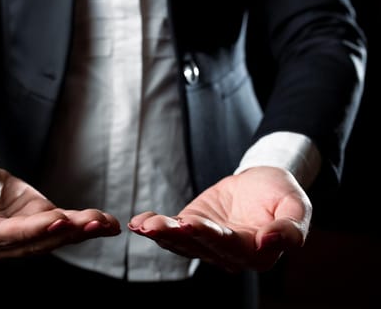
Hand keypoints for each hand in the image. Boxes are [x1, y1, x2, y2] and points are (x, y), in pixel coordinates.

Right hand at [0, 153, 120, 260]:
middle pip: (37, 241)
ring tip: (105, 223)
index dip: (32, 230)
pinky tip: (107, 223)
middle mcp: (2, 245)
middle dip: (66, 233)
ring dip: (81, 231)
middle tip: (93, 222)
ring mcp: (23, 234)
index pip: (6, 237)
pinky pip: (63, 225)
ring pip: (54, 237)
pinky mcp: (39, 222)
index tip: (56, 220)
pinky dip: (84, 224)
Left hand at [128, 166, 311, 271]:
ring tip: (144, 225)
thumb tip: (271, 242)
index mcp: (256, 253)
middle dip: (176, 235)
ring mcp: (207, 242)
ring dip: (161, 234)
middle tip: (157, 226)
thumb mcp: (296, 206)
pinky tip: (139, 222)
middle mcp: (228, 254)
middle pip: (200, 245)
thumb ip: (290, 229)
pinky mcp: (192, 227)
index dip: (210, 235)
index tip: (191, 223)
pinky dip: (155, 227)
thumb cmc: (281, 194)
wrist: (263, 181)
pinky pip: (172, 231)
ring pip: (182, 242)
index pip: (230, 246)